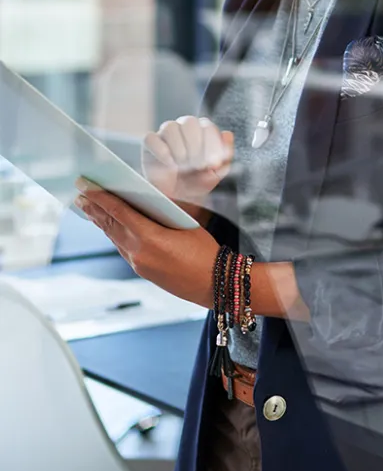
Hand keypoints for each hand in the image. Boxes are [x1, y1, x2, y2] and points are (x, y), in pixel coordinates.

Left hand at [74, 178, 217, 309]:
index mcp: (149, 237)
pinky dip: (114, 234)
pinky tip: (111, 228)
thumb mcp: (186, 223)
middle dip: (94, 209)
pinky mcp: (142, 271)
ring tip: (89, 209)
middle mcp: (138, 252)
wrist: (214, 284)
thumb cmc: (205, 252)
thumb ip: (163, 210)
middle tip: (80, 195)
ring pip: (115, 237)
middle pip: (110, 225)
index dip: (100, 197)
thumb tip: (147, 197)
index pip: (118, 211)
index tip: (86, 186)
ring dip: (101, 222)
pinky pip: (123, 248)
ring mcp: (138, 263)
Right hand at [142, 116, 233, 202]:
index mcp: (203, 131)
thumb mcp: (216, 173)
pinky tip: (169, 165)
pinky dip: (161, 151)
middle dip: (195, 145)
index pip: (208, 126)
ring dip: (179, 148)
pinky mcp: (150, 144)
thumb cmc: (197, 182)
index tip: (213, 164)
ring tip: (182, 166)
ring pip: (170, 127)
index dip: (212, 144)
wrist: (177, 198)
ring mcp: (165, 134)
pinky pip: (151, 138)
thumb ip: (224, 155)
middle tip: (197, 165)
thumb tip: (228, 135)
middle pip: (189, 122)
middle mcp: (184, 128)